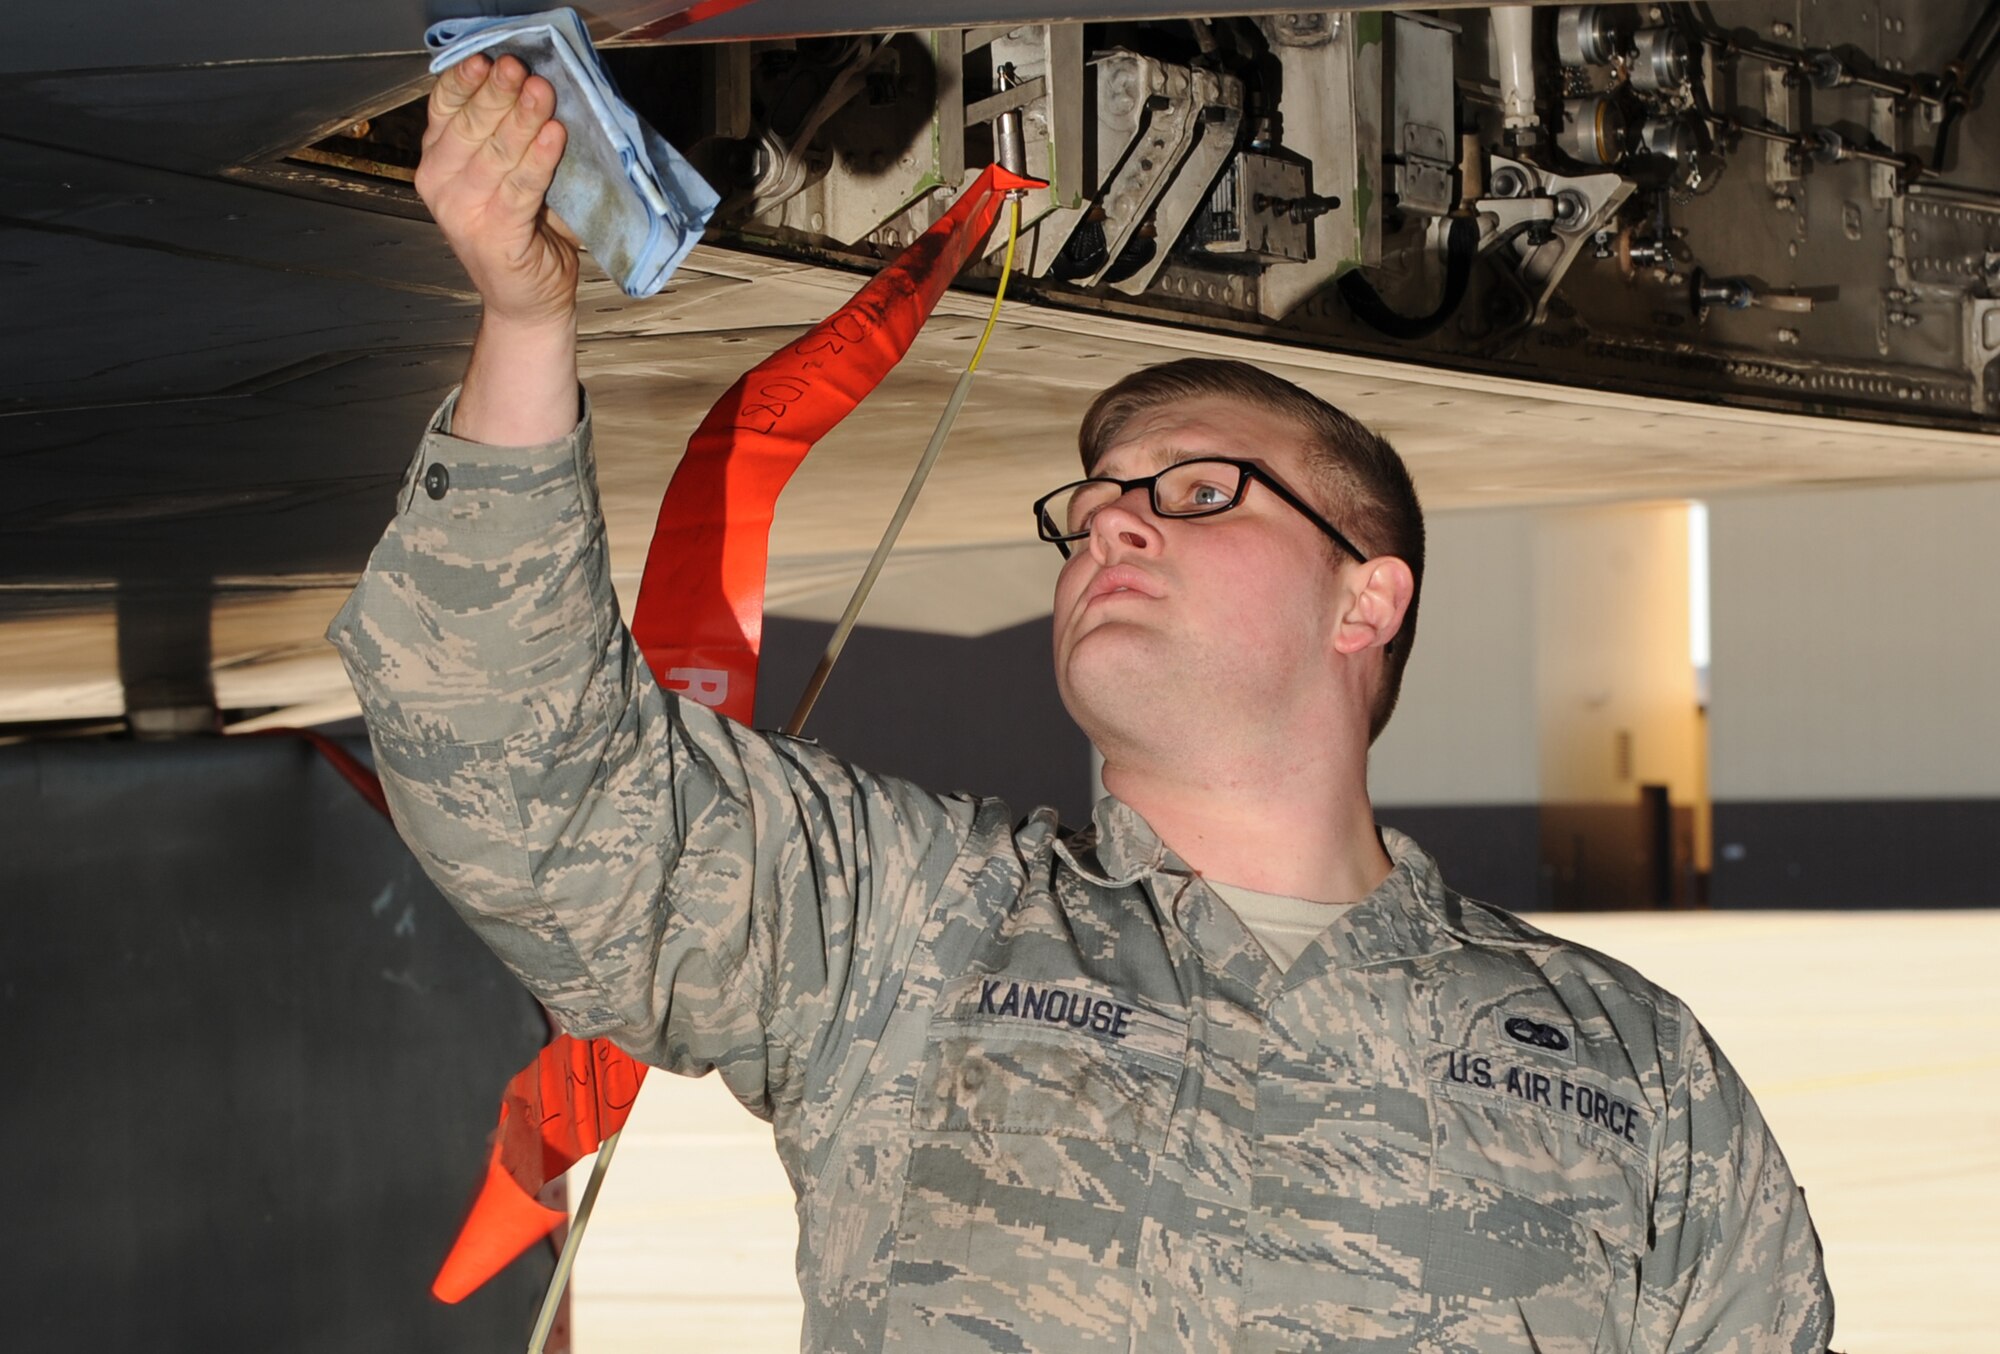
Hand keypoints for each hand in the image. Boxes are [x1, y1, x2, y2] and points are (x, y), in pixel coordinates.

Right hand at [415, 54, 579, 330]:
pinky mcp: (494, 236)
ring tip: (542, 92)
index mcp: (441, 162)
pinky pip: (519, 189)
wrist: (528, 300)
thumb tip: (541, 87)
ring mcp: (463, 213)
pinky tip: (553, 135)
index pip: (444, 110)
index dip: (464, 82)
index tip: (485, 58)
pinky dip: (538, 160)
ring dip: (520, 120)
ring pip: (495, 155)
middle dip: (496, 93)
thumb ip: (515, 139)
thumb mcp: (511, 177)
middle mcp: (443, 186)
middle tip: (518, 68)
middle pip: (468, 127)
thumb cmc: (525, 233)